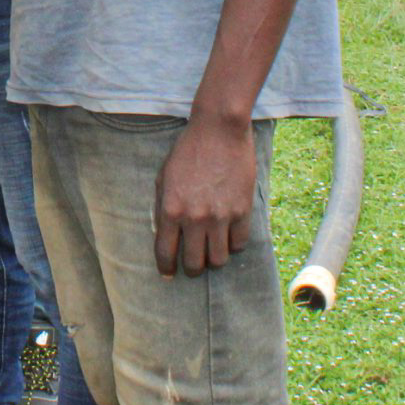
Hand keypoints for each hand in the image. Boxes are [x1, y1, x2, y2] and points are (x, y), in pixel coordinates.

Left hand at [153, 111, 257, 277]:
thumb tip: (164, 233)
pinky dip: (234, 245)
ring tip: (212, 252)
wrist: (219, 130)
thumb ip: (162, 206)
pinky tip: (229, 237)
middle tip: (193, 265)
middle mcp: (194, 218)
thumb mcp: (163, 177)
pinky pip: (239, 244)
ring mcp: (220, 216)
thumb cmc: (187, 151)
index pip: (166, 253)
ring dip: (214, 260)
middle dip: (192, 269)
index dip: (166, 268)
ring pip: (219, 260)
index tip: (168, 274)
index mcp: (170, 210)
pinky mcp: (242, 211)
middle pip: (194, 263)